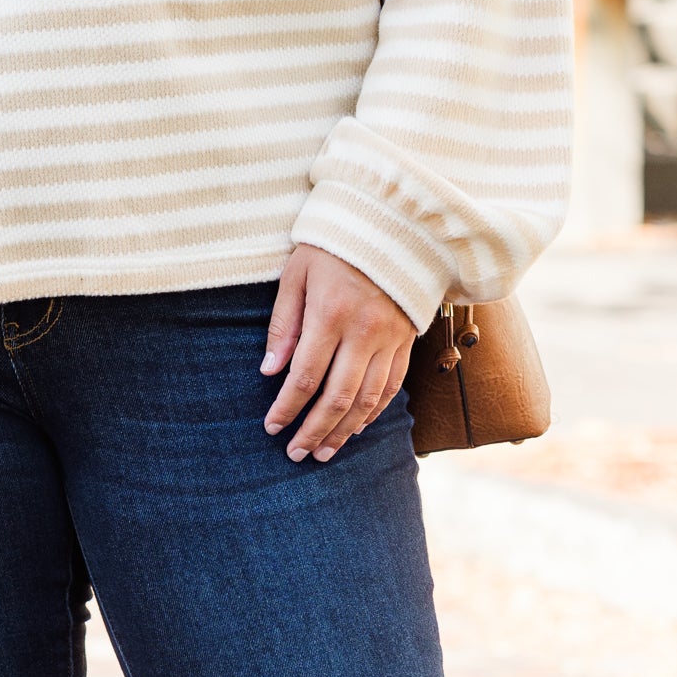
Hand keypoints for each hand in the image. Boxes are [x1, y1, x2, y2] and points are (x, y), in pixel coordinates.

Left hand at [262, 247, 416, 461]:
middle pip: (338, 397)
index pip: (304, 377)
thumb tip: (269, 371)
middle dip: (314, 431)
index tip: (271, 427)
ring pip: (368, 399)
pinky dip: (374, 412)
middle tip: (295, 454)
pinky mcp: (407, 339)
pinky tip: (356, 427)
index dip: (286, 409)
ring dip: (344, 431)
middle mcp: (364, 331)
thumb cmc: (334, 245)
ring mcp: (390, 338)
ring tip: (324, 452)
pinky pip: (392, 386)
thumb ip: (283, 324)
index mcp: (330, 314)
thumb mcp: (297, 273)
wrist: (393, 222)